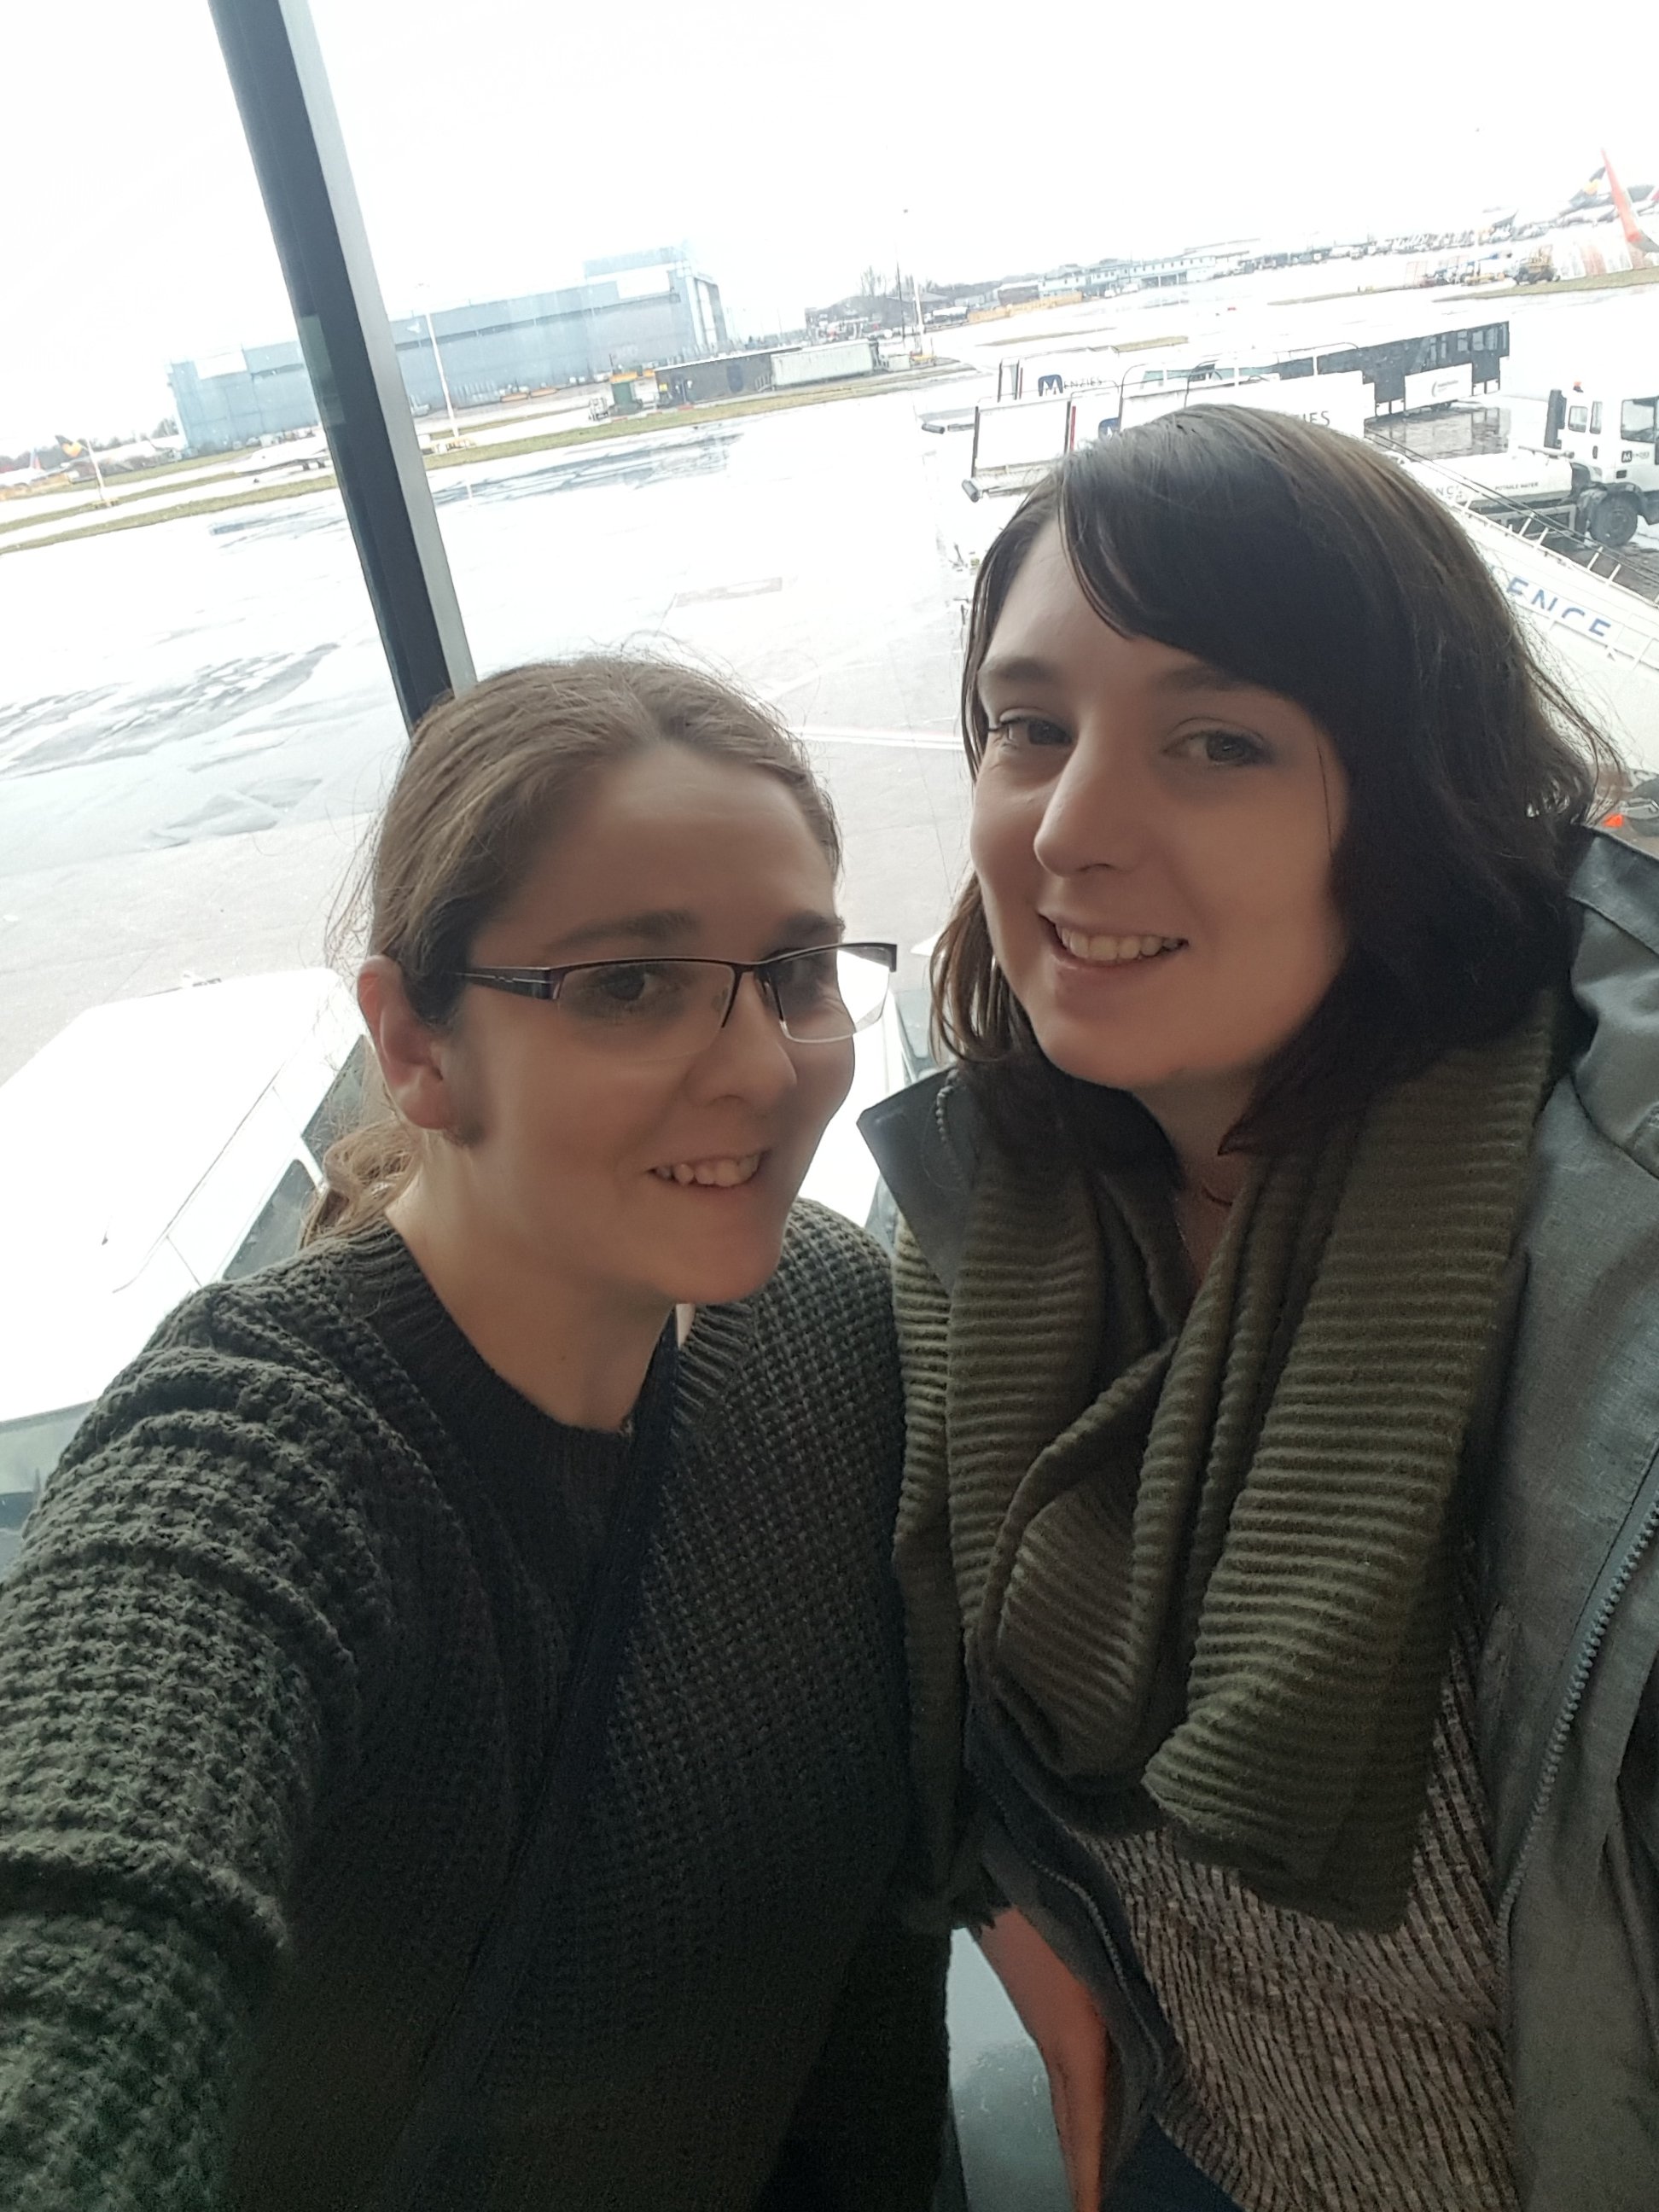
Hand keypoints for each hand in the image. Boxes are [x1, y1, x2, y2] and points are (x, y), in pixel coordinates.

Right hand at [976, 1907, 1108, 2211]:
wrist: (994, 1883)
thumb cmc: (1051, 1918)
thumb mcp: (1099, 1961)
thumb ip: (1126, 2001)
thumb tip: (1148, 2039)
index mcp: (1075, 2042)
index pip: (1084, 2127)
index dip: (1088, 2178)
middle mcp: (1056, 2047)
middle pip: (1070, 2125)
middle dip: (1081, 2171)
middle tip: (1090, 2205)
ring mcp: (1043, 2029)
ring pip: (1064, 2100)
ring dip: (1077, 2140)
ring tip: (1092, 2173)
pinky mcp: (1041, 2010)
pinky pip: (1060, 2074)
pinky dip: (1071, 2105)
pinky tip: (1083, 2098)